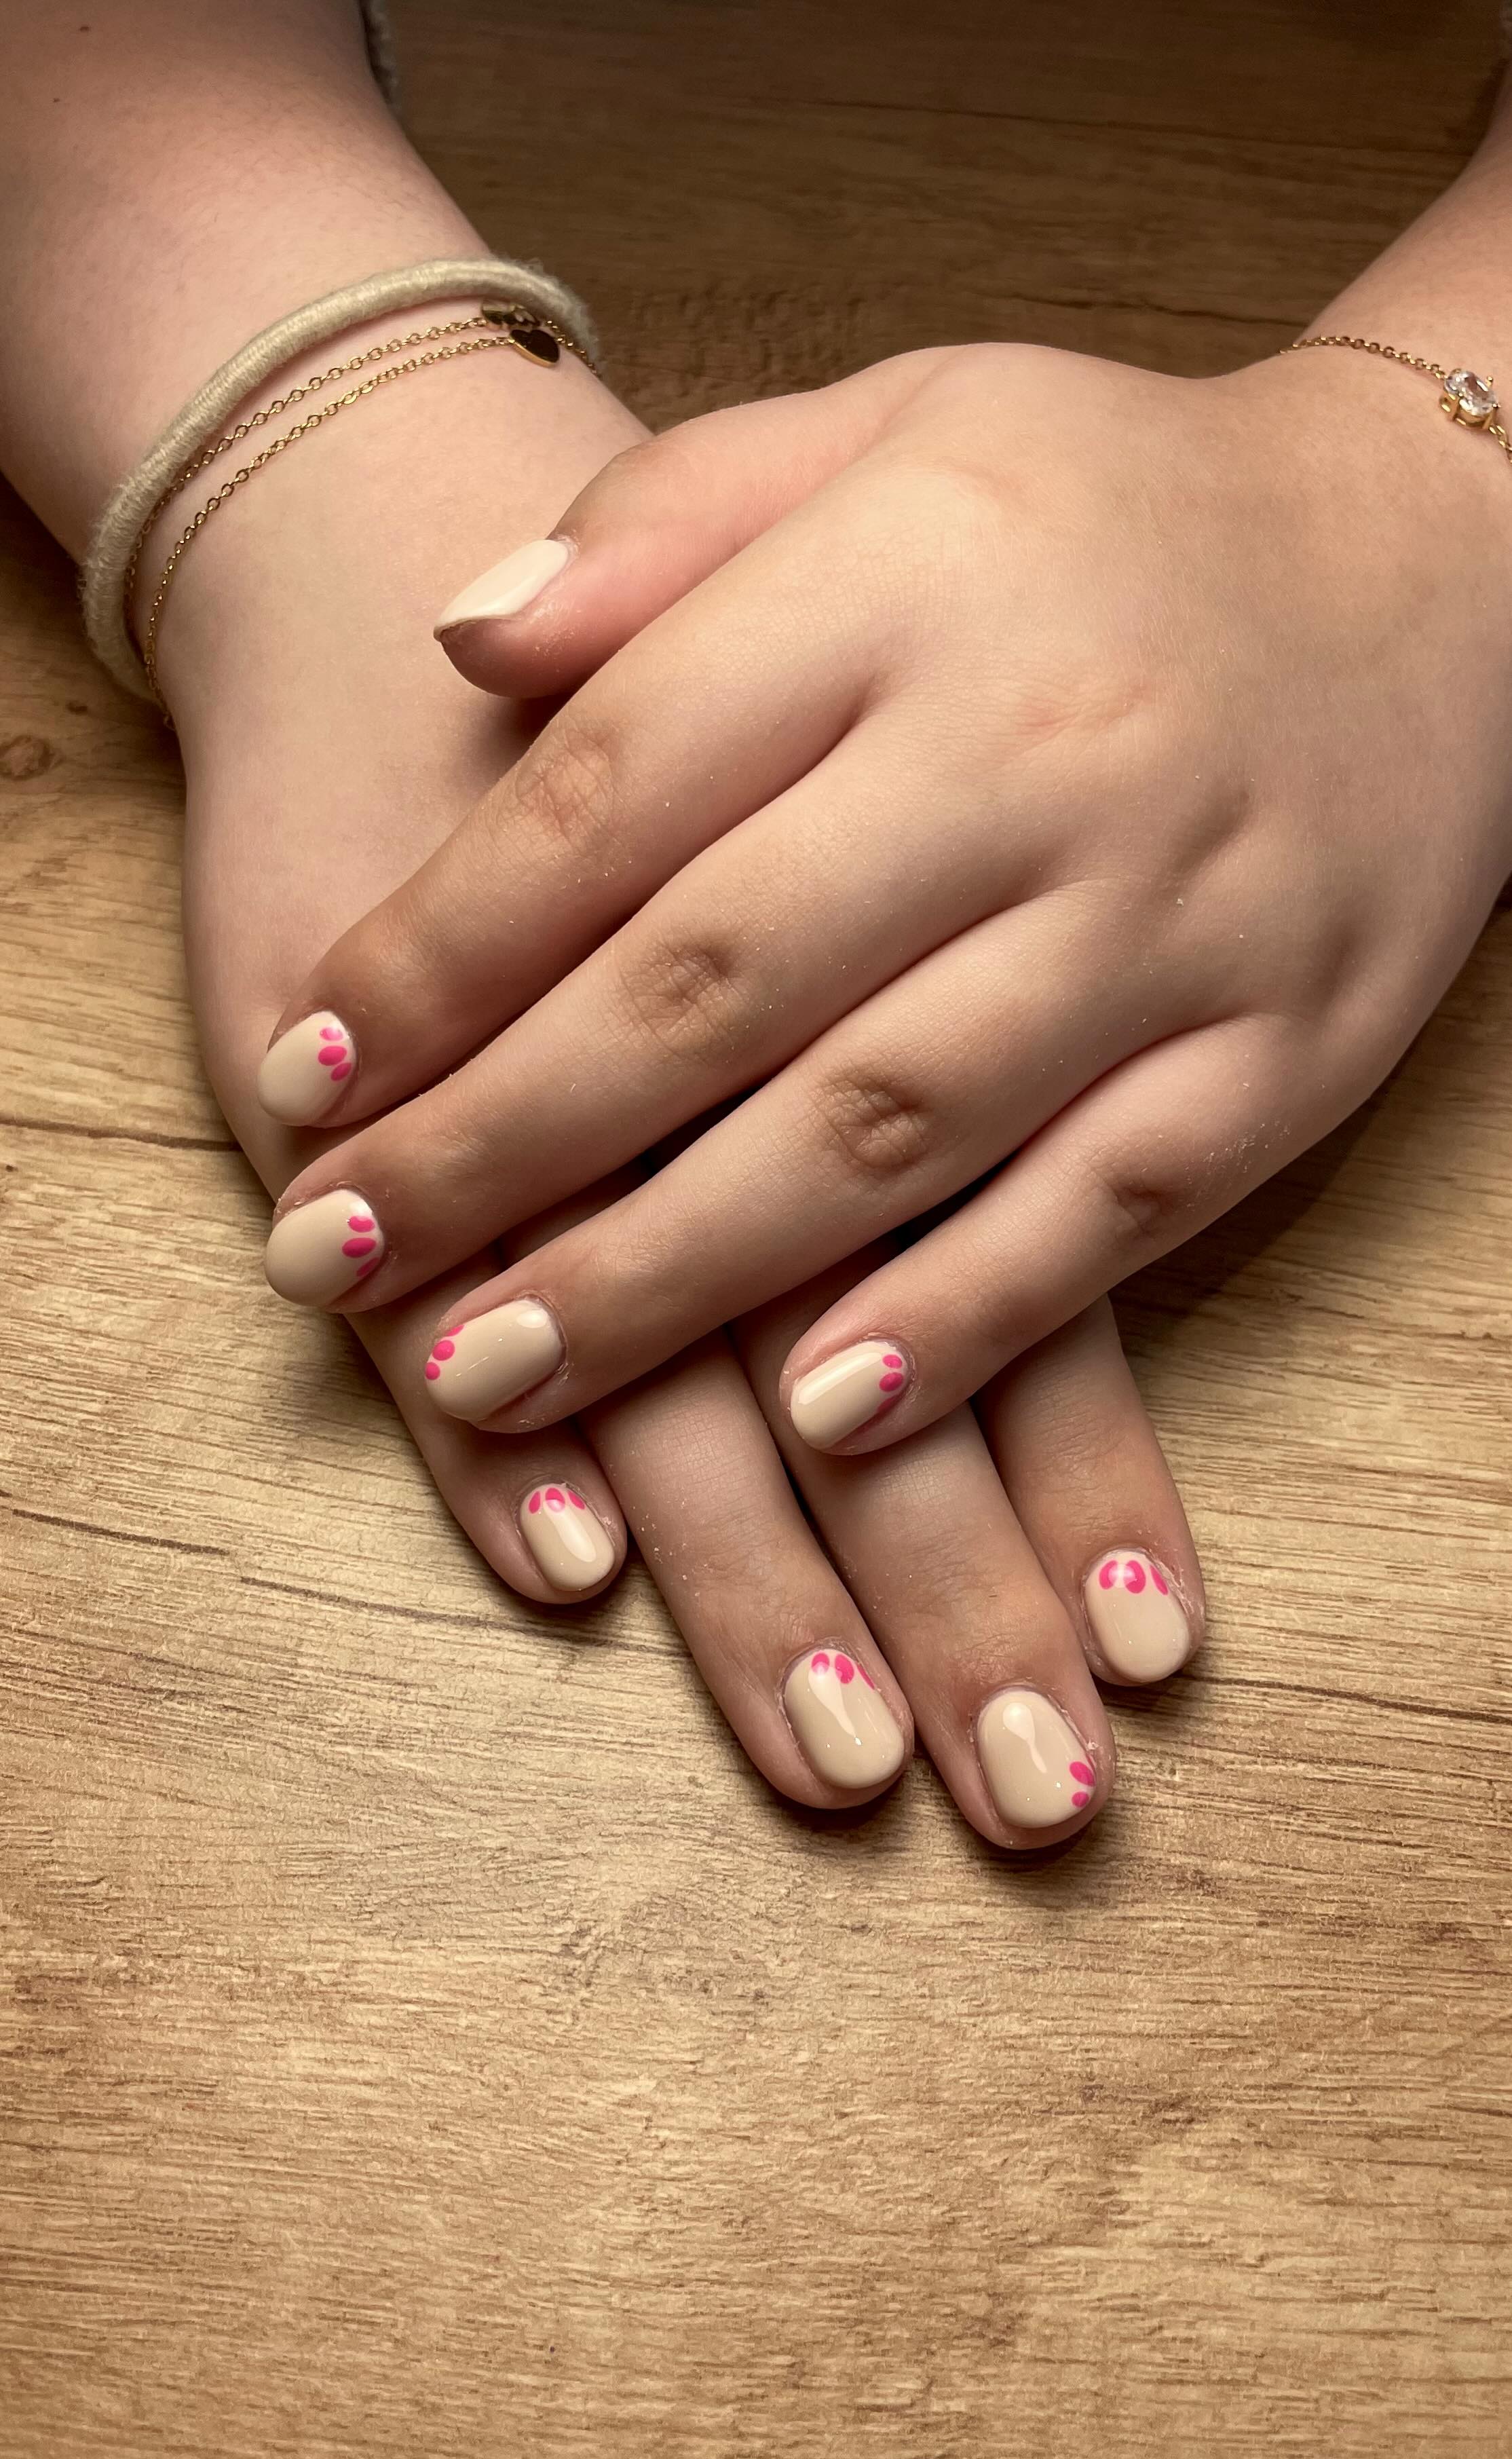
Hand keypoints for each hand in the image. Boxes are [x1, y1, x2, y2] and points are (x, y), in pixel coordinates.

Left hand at [163, 330, 1200, 1848]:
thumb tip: (459, 644)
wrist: (1445, 559)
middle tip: (339, 1262)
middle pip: (715, 982)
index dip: (441, 948)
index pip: (616, 785)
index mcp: (908, 576)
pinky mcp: (1280, 1053)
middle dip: (503, 1144)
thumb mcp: (891, 425)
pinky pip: (1107, 1211)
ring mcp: (1171, 918)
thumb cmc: (1112, 509)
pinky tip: (816, 1418)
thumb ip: (666, 524)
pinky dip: (961, 1322)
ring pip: (885, 1127)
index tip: (307, 1069)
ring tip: (490, 1372)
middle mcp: (1036, 752)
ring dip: (671, 1273)